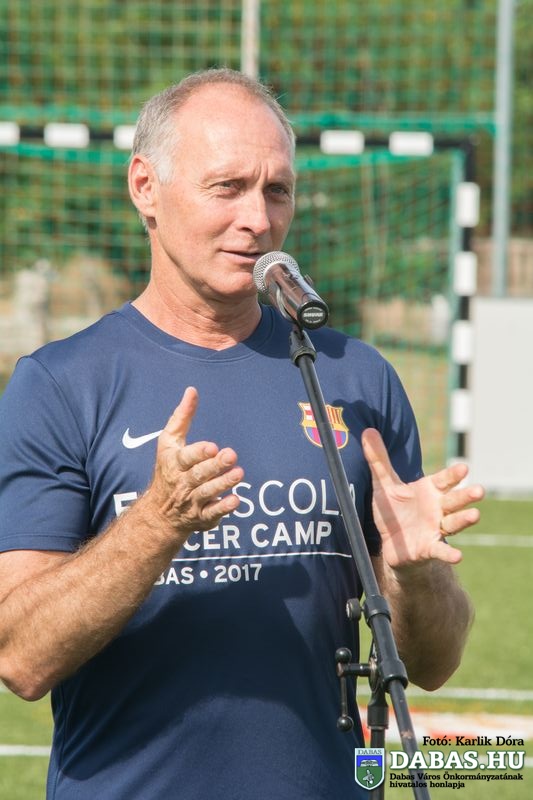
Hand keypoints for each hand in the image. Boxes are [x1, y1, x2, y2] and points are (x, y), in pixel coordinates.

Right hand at [148, 387, 242, 535]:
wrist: (159, 513)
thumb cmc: (168, 469)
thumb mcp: (169, 442)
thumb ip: (182, 417)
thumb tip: (192, 390)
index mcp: (174, 463)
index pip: (186, 458)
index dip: (198, 453)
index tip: (212, 447)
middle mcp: (182, 483)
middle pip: (199, 475)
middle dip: (214, 466)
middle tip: (231, 455)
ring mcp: (192, 501)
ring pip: (207, 493)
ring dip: (223, 484)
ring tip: (238, 473)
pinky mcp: (202, 517)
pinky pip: (212, 514)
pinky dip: (222, 508)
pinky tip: (236, 500)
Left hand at [361, 428, 483, 568]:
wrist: (393, 544)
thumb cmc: (394, 511)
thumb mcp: (384, 485)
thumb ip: (378, 460)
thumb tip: (368, 431)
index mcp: (429, 490)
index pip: (444, 480)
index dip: (453, 475)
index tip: (464, 468)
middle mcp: (438, 508)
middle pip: (455, 500)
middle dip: (466, 496)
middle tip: (479, 490)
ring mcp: (436, 528)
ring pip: (454, 523)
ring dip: (464, 519)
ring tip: (475, 515)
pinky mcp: (429, 547)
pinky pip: (441, 550)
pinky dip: (449, 554)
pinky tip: (458, 556)